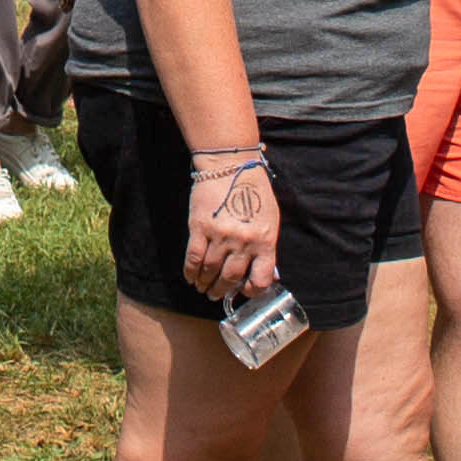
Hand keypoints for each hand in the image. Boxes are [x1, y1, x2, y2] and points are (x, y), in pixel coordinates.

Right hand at [184, 155, 282, 303]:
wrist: (231, 165)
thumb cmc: (254, 191)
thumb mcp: (270, 219)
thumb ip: (266, 247)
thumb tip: (266, 273)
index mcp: (264, 240)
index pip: (261, 279)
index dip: (252, 291)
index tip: (243, 291)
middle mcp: (243, 241)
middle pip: (231, 278)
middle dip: (222, 290)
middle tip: (216, 294)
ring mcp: (221, 235)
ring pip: (210, 271)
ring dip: (205, 283)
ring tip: (203, 287)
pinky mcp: (200, 227)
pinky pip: (194, 257)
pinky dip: (191, 271)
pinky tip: (191, 277)